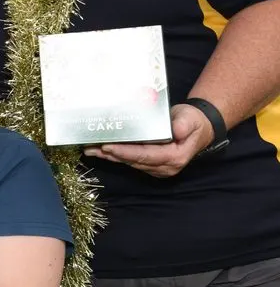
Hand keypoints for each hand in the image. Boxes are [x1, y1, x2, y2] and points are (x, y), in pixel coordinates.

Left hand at [85, 103, 211, 178]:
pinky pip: (130, 160)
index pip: (145, 155)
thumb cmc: (193, 122)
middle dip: (111, 154)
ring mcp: (157, 167)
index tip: (108, 147)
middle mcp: (164, 166)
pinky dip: (114, 155)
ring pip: (129, 162)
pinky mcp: (149, 164)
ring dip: (109, 156)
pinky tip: (99, 151)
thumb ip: (183, 125)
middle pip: (133, 160)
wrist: (197, 128)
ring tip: (90, 149)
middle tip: (91, 147)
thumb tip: (177, 131)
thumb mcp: (191, 119)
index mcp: (175, 157)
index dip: (125, 152)